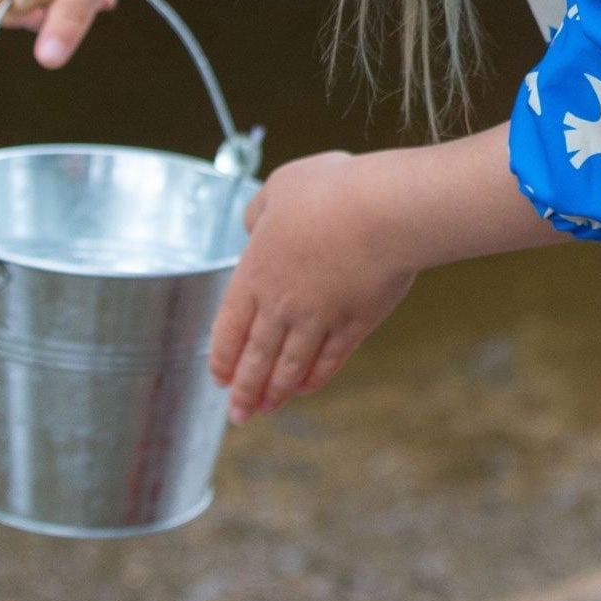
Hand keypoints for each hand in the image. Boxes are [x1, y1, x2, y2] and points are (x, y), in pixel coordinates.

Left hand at [208, 149, 415, 422]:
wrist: (382, 211)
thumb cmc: (331, 190)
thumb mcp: (280, 186)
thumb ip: (260, 210)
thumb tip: (254, 224)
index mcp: (256, 272)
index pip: (229, 327)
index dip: (223, 357)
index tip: (219, 378)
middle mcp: (281, 305)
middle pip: (256, 357)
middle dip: (244, 390)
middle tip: (238, 414)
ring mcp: (319, 319)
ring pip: (290, 366)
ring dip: (276, 391)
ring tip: (268, 408)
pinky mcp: (356, 324)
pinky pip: (330, 360)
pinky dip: (316, 377)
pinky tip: (307, 387)